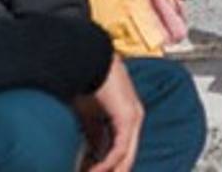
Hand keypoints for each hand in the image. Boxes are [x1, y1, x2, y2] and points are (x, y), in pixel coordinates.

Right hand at [74, 57, 144, 171]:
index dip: (109, 164)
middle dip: (114, 170)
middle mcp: (135, 118)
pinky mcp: (128, 118)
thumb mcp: (89, 115)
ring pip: (126, 156)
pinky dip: (107, 163)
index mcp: (127, 115)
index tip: (93, 171)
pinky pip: (120, 149)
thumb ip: (94, 134)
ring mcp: (134, 118)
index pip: (122, 148)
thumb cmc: (87, 82)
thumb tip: (92, 154)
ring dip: (110, 170)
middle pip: (127, 156)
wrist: (90, 60)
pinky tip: (96, 170)